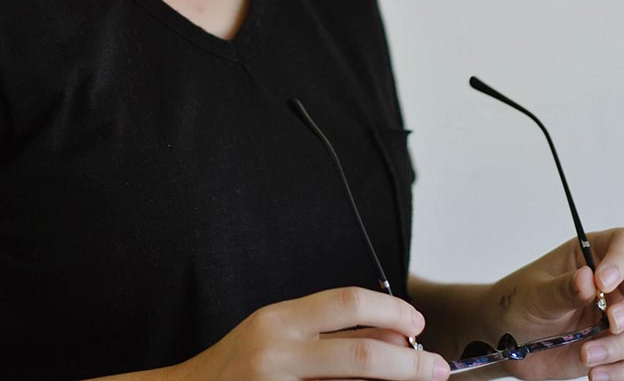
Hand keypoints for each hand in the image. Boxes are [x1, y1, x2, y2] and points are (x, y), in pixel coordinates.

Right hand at [177, 286, 449, 380]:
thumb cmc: (238, 368)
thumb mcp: (276, 337)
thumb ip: (325, 335)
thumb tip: (391, 339)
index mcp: (278, 321)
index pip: (346, 303)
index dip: (390, 311)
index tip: (417, 323)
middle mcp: (278, 353)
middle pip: (361, 355)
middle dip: (410, 363)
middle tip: (437, 367)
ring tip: (419, 379)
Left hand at [486, 228, 623, 380]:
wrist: (508, 340)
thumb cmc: (517, 303)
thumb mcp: (536, 294)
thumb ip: (562, 289)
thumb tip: (586, 278)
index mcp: (589, 256)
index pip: (621, 244)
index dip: (621, 261)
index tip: (604, 283)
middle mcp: (609, 285)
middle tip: (610, 323)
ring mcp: (613, 316)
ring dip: (618, 346)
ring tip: (586, 356)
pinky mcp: (613, 346)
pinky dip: (617, 370)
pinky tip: (595, 373)